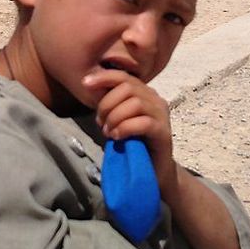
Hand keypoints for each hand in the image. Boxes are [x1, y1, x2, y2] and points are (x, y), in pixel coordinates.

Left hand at [84, 70, 177, 192]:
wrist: (152, 171)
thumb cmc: (132, 145)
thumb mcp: (118, 120)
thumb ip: (110, 104)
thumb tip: (90, 87)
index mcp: (144, 94)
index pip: (124, 76)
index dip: (104, 77)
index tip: (85, 83)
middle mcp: (155, 100)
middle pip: (128, 87)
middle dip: (107, 104)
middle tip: (100, 123)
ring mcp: (162, 116)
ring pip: (135, 103)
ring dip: (115, 117)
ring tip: (109, 132)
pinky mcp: (164, 133)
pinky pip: (143, 123)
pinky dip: (125, 128)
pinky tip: (117, 137)